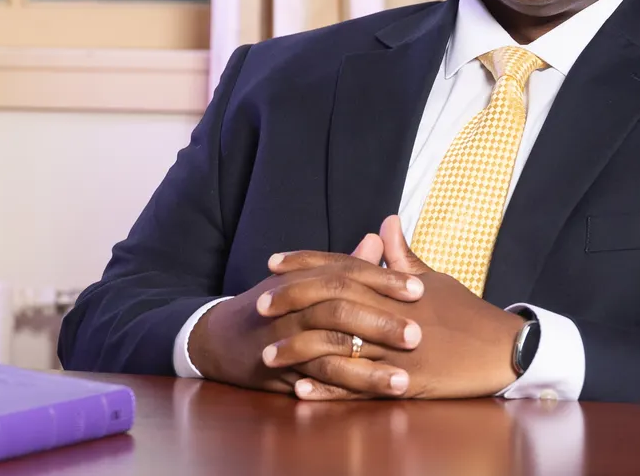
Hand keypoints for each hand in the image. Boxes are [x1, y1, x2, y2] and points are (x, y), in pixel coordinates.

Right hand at [187, 232, 425, 398]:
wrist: (220, 337)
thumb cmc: (274, 304)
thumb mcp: (305, 278)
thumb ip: (345, 263)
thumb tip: (378, 239)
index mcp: (307, 279)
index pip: (350, 273)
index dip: (384, 281)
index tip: (420, 289)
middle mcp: (296, 305)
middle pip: (341, 308)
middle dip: (381, 323)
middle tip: (418, 334)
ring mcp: (286, 338)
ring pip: (330, 349)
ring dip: (368, 369)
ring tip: (404, 382)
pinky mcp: (280, 370)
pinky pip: (313, 379)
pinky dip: (339, 389)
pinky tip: (366, 399)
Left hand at [269, 216, 525, 399]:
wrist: (502, 349)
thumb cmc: (466, 312)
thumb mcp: (434, 279)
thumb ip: (402, 256)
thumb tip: (386, 222)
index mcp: (394, 286)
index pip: (341, 268)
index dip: (305, 264)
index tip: (273, 263)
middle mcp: (390, 314)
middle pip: (331, 303)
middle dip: (293, 303)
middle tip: (258, 306)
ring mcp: (396, 349)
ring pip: (338, 348)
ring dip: (300, 352)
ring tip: (267, 355)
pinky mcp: (404, 381)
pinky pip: (358, 388)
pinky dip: (328, 389)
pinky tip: (300, 389)